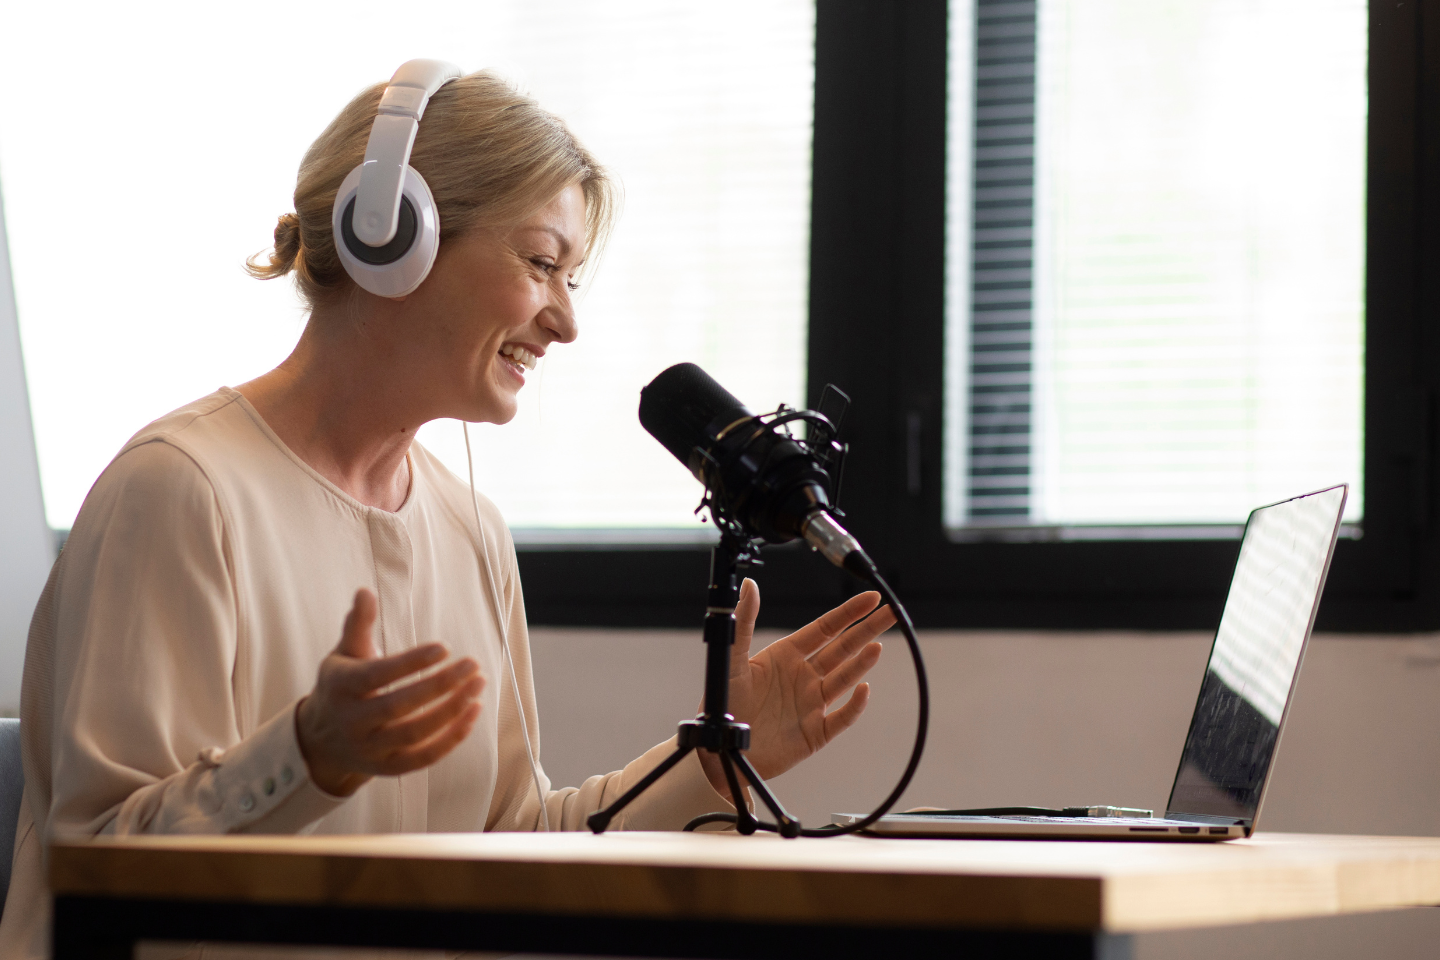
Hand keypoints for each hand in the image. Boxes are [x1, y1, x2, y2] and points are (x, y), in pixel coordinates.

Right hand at [296, 588, 483, 796]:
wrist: (321, 739)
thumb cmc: (342, 685)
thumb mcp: (343, 653)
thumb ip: (358, 624)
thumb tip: (365, 591)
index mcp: (342, 687)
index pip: (378, 675)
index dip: (411, 662)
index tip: (444, 647)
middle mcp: (353, 722)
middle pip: (400, 707)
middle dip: (440, 685)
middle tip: (473, 664)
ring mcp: (370, 749)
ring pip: (416, 734)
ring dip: (452, 710)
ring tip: (478, 683)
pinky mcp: (388, 768)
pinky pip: (424, 758)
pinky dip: (452, 738)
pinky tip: (473, 711)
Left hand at [698, 579, 890, 796]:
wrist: (720, 750)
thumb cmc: (722, 704)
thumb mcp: (732, 659)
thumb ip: (743, 622)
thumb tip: (749, 584)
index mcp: (786, 656)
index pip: (826, 629)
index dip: (849, 613)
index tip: (871, 598)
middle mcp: (803, 676)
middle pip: (843, 648)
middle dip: (867, 630)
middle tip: (892, 613)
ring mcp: (812, 704)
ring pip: (844, 678)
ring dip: (861, 663)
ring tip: (877, 646)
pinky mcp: (815, 732)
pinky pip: (841, 717)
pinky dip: (854, 705)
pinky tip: (863, 689)